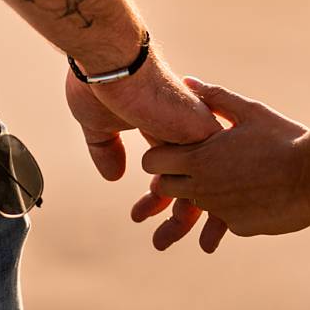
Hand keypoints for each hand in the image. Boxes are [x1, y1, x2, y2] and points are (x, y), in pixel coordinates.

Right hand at [66, 59, 227, 250]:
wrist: (111, 67)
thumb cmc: (100, 87)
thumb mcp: (98, 125)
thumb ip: (107, 150)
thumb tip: (114, 177)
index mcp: (162, 127)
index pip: (173, 170)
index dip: (160, 197)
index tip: (142, 216)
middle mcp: (184, 134)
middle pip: (193, 183)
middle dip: (176, 216)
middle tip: (159, 242)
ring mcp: (197, 137)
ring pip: (205, 186)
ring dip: (185, 219)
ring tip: (163, 242)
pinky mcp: (203, 139)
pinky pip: (212, 181)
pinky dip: (200, 207)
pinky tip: (180, 223)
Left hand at [138, 79, 309, 250]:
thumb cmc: (285, 137)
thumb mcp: (251, 112)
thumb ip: (215, 97)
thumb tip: (188, 81)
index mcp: (197, 159)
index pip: (151, 162)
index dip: (160, 155)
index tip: (176, 150)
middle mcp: (201, 189)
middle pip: (164, 187)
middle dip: (174, 177)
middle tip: (199, 166)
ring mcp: (219, 210)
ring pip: (194, 205)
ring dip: (204, 194)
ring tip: (232, 179)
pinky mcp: (239, 227)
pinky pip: (224, 219)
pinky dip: (234, 209)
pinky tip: (255, 196)